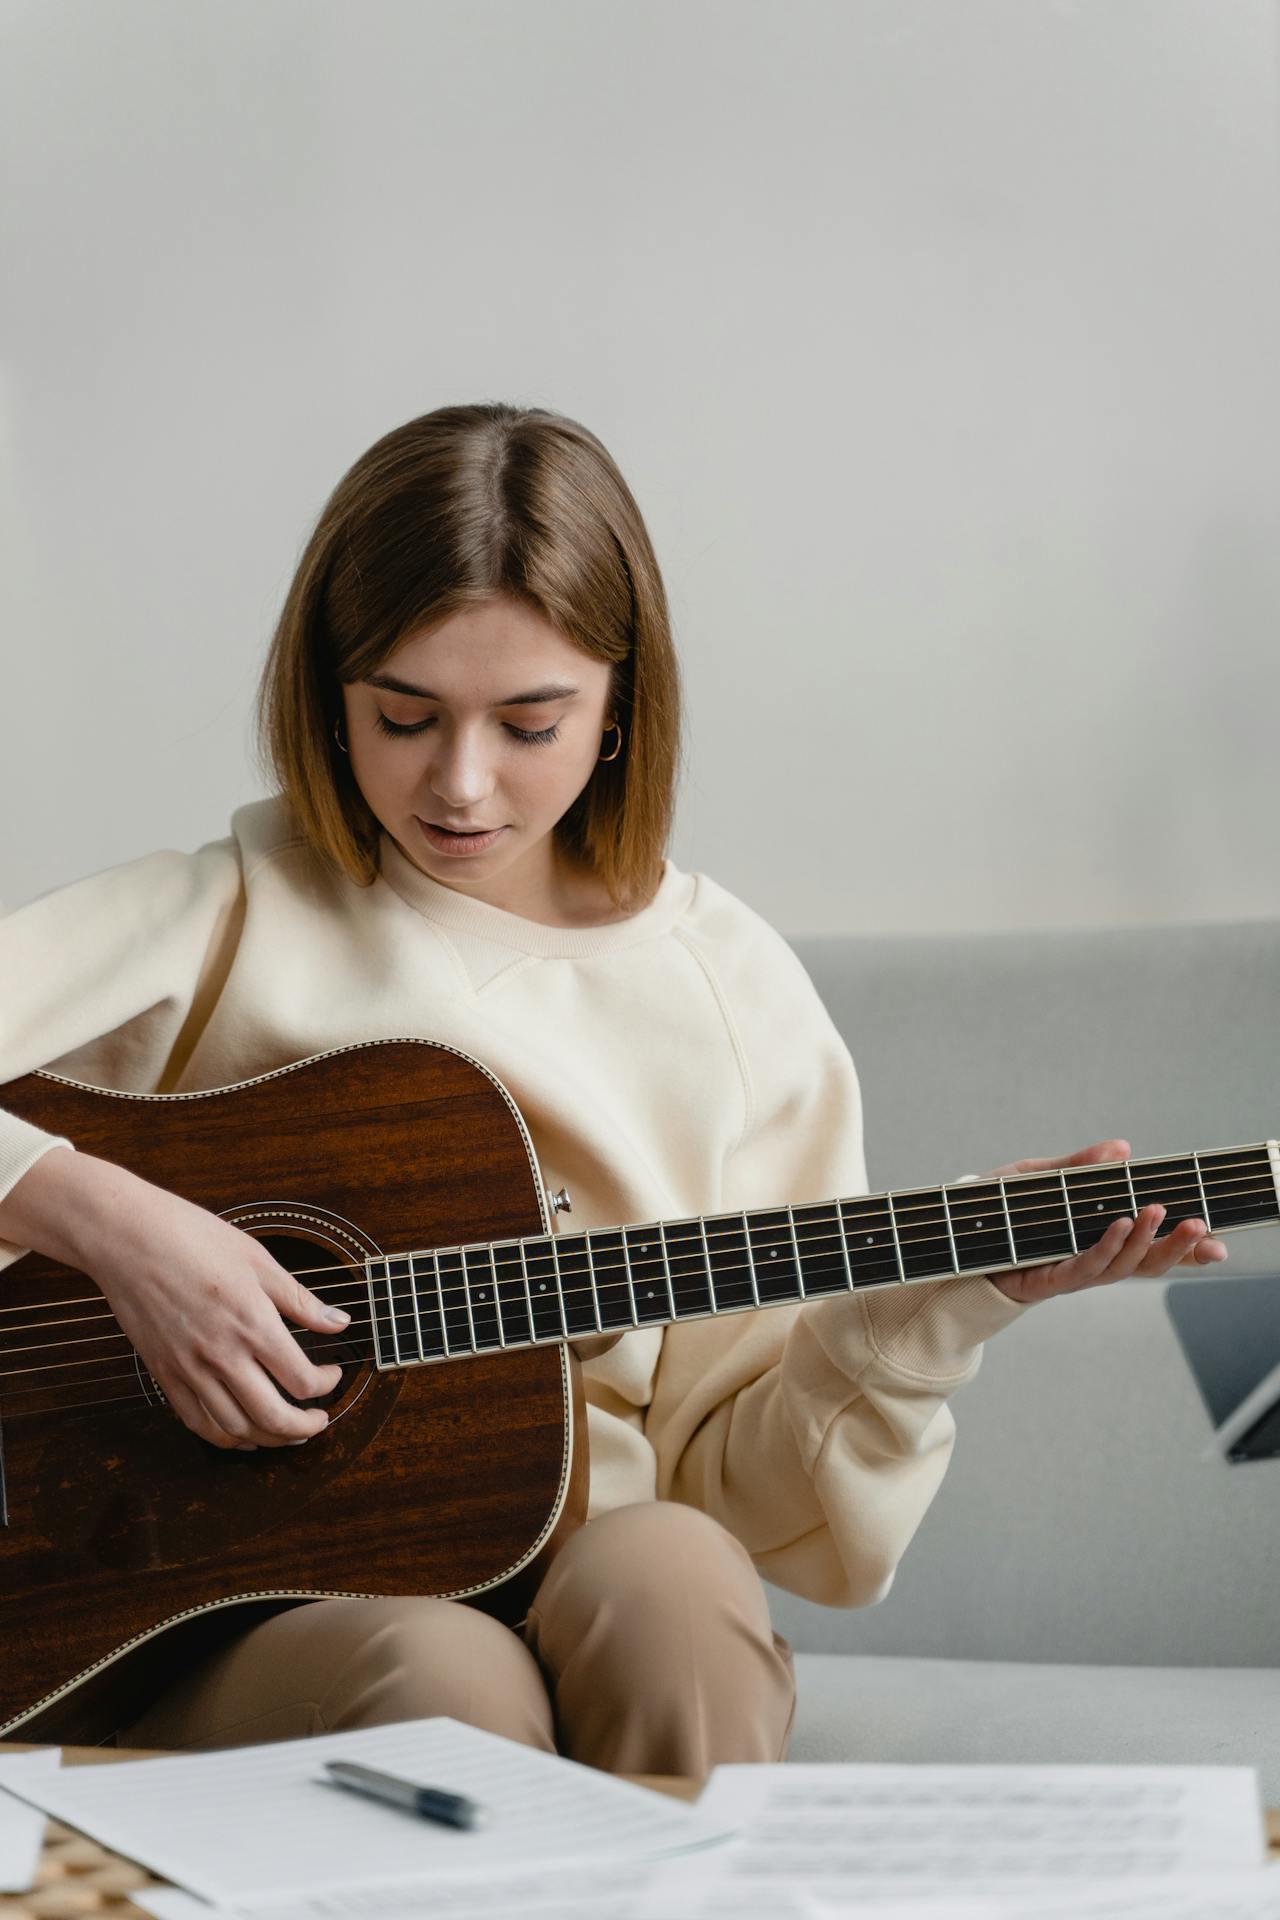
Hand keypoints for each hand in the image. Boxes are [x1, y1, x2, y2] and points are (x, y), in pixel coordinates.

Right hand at [5, 1150, 348, 1448]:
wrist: (129, 1239)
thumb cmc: (194, 1239)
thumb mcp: (259, 1260)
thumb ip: (301, 1301)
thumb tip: (340, 1322)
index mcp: (252, 1324)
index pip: (300, 1380)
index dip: (325, 1384)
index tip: (331, 1373)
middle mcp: (222, 1355)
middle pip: (272, 1417)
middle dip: (304, 1427)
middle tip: (318, 1420)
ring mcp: (189, 1370)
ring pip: (235, 1430)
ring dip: (268, 1439)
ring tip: (287, 1431)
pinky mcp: (164, 1375)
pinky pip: (197, 1422)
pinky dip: (225, 1438)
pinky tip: (243, 1432)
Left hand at [987, 1139, 1227, 1304]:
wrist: (952, 1231)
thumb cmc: (1001, 1208)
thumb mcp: (1042, 1178)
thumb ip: (1079, 1167)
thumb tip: (1122, 1149)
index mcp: (1098, 1237)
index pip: (1151, 1247)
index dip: (1186, 1250)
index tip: (1219, 1244)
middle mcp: (1092, 1259)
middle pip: (1147, 1263)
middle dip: (1178, 1247)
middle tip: (1200, 1225)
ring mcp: (1073, 1272)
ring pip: (1123, 1267)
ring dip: (1145, 1241)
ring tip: (1157, 1213)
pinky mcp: (1048, 1279)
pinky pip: (1086, 1267)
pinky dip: (1107, 1247)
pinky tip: (1121, 1225)